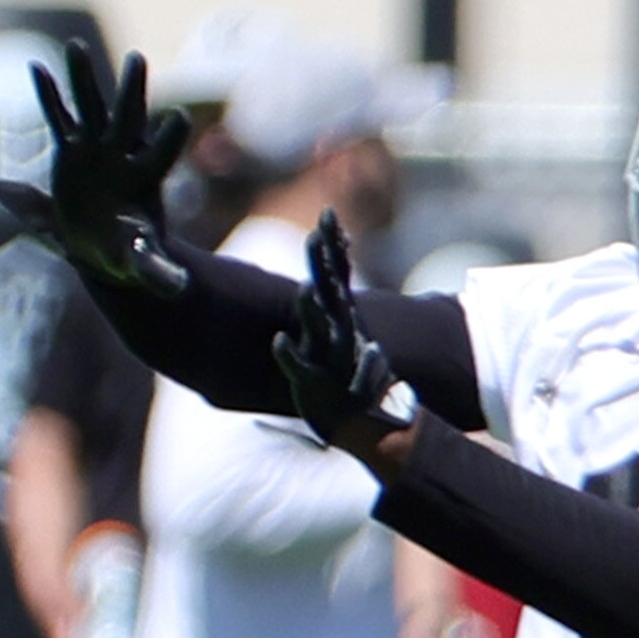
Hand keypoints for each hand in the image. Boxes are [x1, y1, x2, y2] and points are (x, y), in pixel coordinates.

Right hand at [0, 40, 189, 294]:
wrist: (106, 245)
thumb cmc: (131, 254)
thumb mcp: (143, 265)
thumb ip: (158, 271)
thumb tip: (180, 288)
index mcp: (146, 178)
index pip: (161, 153)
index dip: (168, 137)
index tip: (178, 116)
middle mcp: (123, 154)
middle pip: (129, 118)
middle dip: (132, 91)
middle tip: (138, 60)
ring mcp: (96, 148)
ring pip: (90, 107)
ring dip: (82, 78)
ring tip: (74, 47)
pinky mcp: (71, 150)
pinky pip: (59, 118)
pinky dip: (48, 95)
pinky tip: (37, 68)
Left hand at [273, 211, 413, 453]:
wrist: (360, 423)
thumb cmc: (344, 375)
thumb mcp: (340, 333)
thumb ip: (334, 298)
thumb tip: (333, 261)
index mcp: (344, 318)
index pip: (339, 274)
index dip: (333, 246)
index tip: (327, 214)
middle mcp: (340, 333)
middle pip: (331, 292)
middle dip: (324, 264)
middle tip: (316, 234)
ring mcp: (329, 359)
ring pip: (320, 329)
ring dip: (312, 309)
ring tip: (304, 288)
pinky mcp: (313, 385)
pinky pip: (300, 369)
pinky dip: (289, 356)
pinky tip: (278, 342)